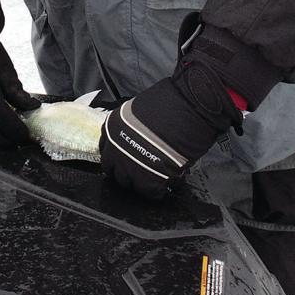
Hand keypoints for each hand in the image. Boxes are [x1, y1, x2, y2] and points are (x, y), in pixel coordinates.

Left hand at [100, 55, 241, 199]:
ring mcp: (129, 166)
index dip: (118, 156)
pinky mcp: (148, 179)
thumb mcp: (138, 111)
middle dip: (126, 171)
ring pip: (129, 184)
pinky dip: (159, 189)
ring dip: (141, 181)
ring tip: (156, 175)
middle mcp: (115, 149)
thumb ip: (132, 128)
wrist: (189, 107)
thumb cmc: (170, 102)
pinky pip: (150, 192)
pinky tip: (168, 181)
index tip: (127, 158)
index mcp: (112, 129)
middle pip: (113, 170)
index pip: (106, 151)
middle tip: (141, 169)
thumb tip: (138, 138)